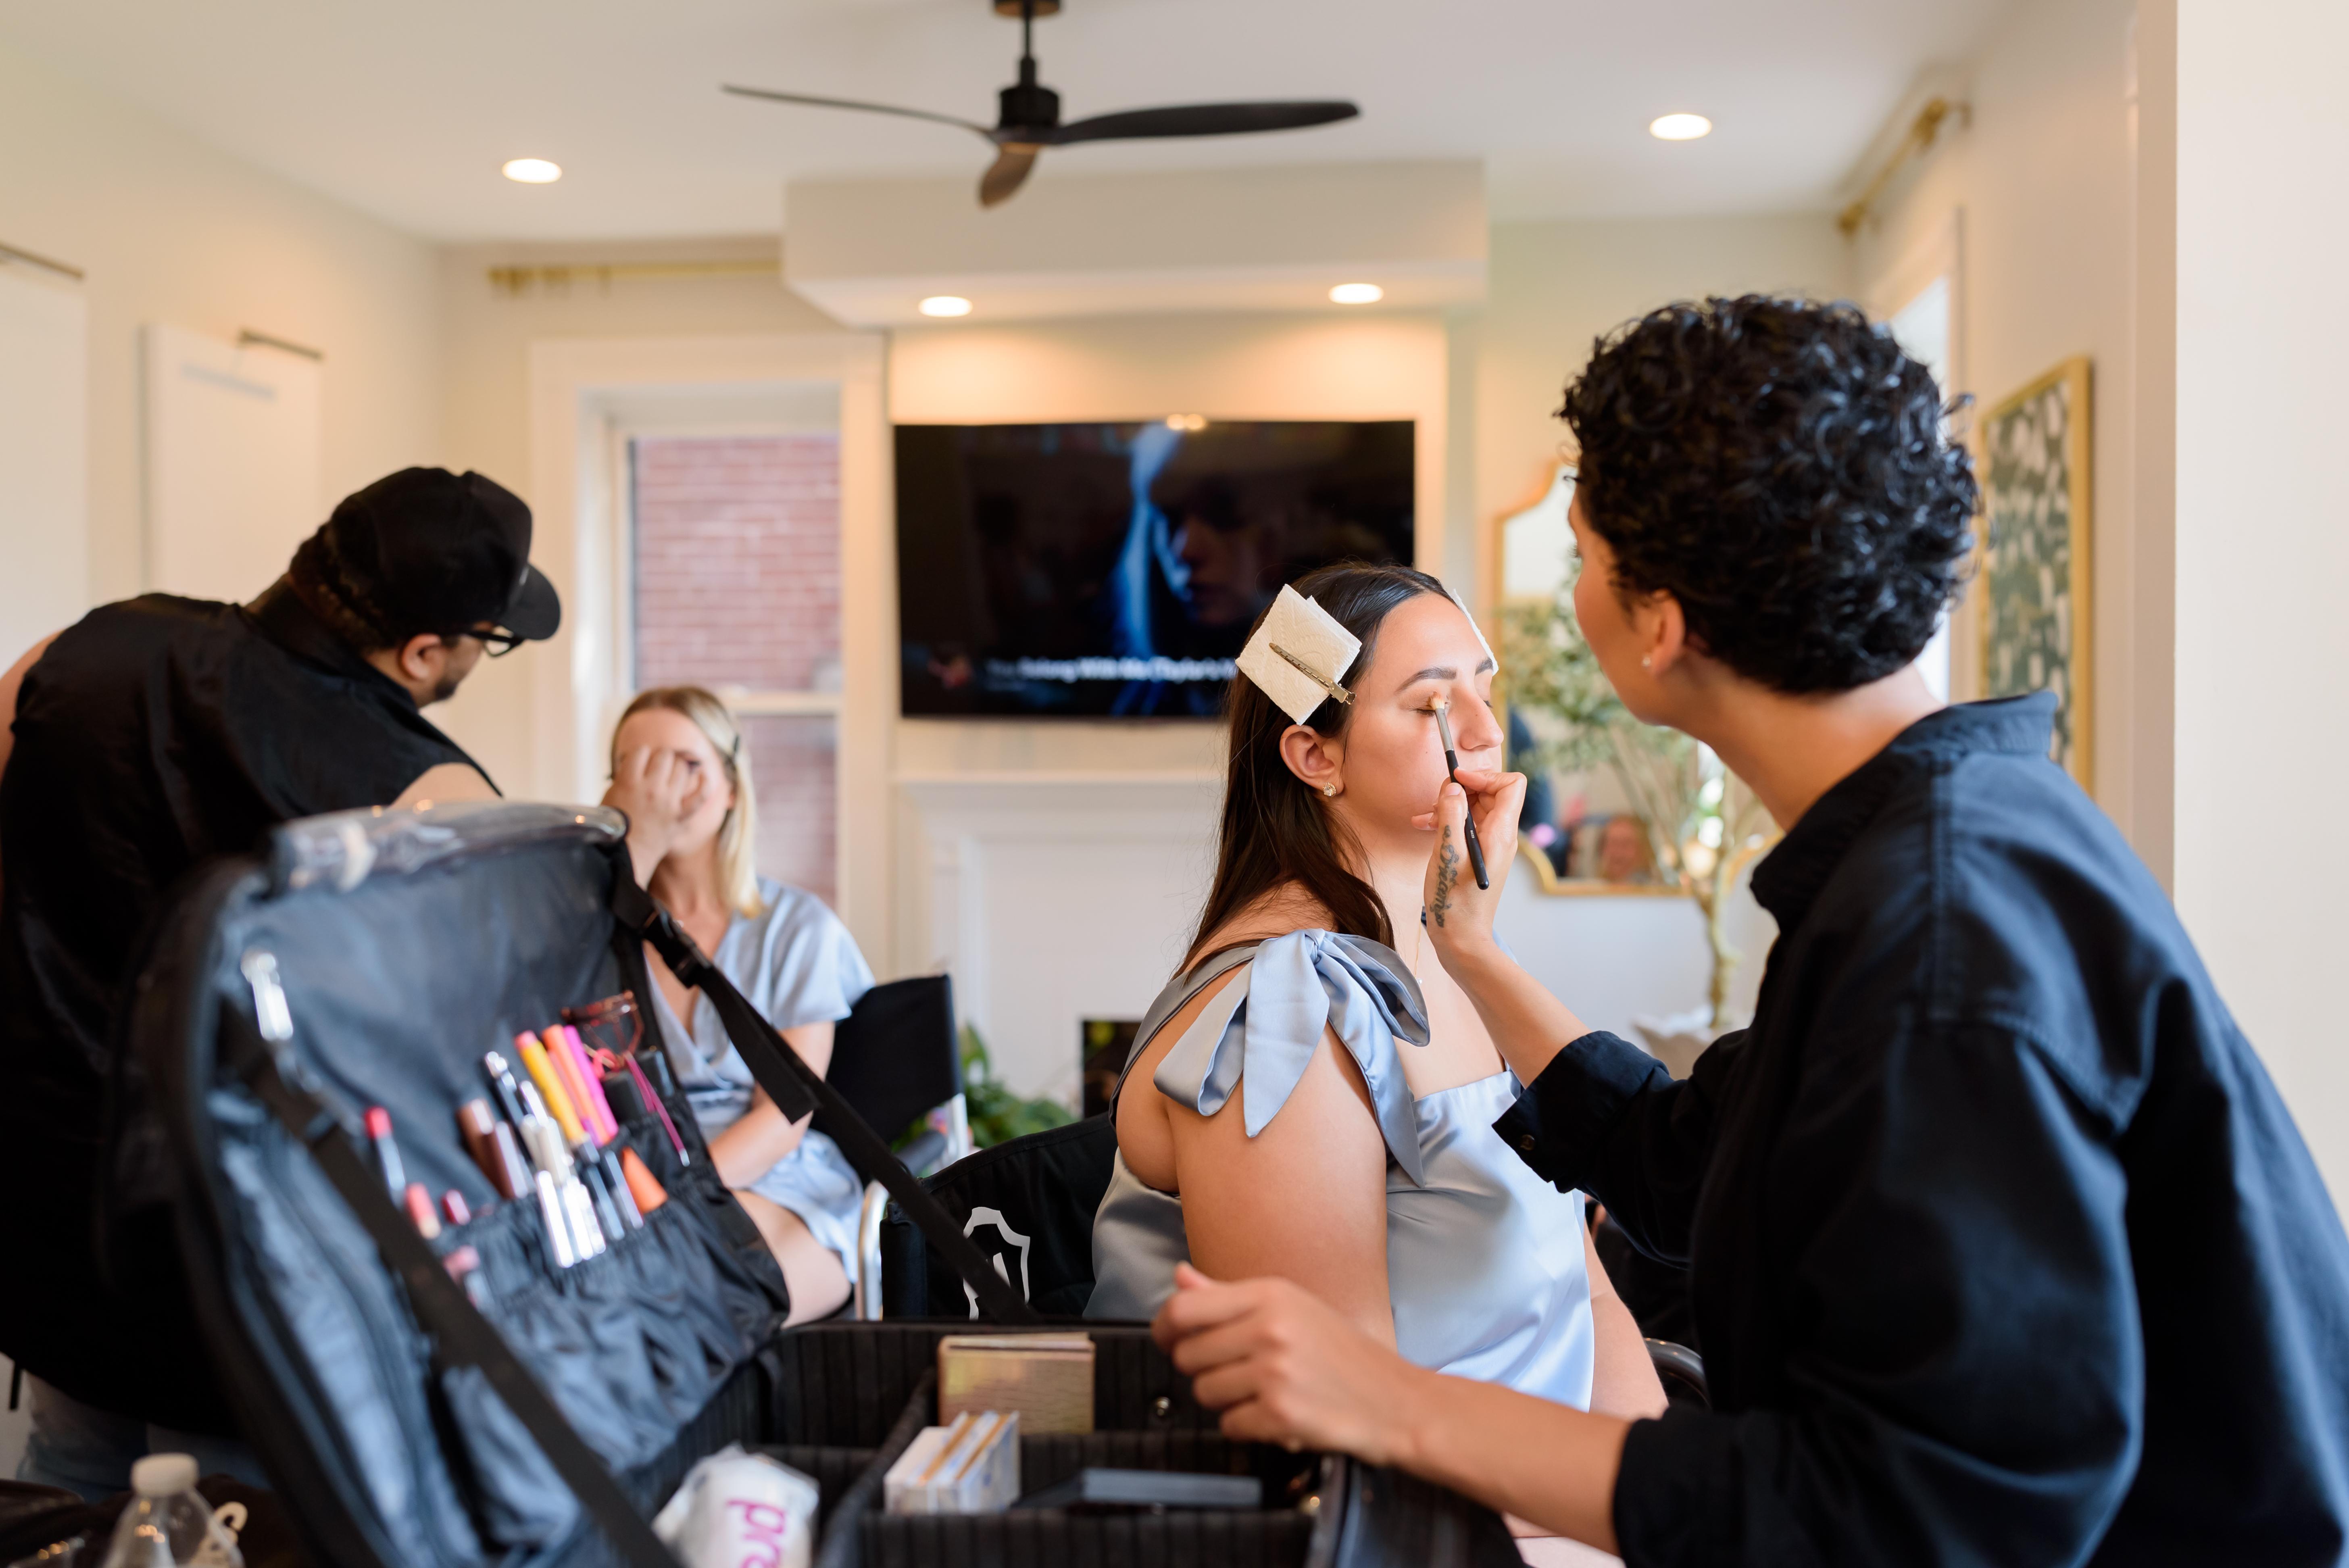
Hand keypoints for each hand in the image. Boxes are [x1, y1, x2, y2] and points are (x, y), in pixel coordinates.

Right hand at [604, 745, 705, 884]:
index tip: (640, 762)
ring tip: (671, 773)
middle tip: (656, 767)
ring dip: (677, 767)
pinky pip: (700, 795)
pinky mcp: (681, 816)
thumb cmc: (613, 827)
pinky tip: (703, 776)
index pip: (641, 751)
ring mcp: (668, 802)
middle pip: (664, 755)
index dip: (641, 755)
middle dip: (660, 758)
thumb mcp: (610, 796)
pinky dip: (704, 784)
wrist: (625, 857)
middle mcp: (651, 788)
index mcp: (628, 782)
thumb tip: (639, 764)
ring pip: (682, 768)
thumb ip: (624, 777)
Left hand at [1153, 1264, 1426, 1467]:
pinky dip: (1247, 1427)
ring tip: (1264, 1392)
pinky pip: (1229, 1425)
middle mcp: (1270, 1329)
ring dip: (1226, 1400)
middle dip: (1204, 1368)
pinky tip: (1275, 1414)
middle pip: (1188, 1354)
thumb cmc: (1346, 1354)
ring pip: (1204, 1392)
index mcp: (1271, 1295)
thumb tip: (1180, 1277)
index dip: (1164, 1327)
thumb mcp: (1293, 1307)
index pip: (1184, 1308)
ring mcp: (1274, 1372)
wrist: (1397, 1401)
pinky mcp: (1279, 1414)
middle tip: (1239, 1371)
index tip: (1167, 1338)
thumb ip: (1229, 1295)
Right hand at [1420, 769, 1523, 960]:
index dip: (1484, 776)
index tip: (1457, 781)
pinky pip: (1466, 827)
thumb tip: (1453, 786)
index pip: (1511, 784)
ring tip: (1424, 817)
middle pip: (1491, 793)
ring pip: (1475, 810)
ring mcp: (1491, 847)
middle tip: (1436, 799)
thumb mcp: (1447, 852)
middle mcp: (1501, 837)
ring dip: (1450, 806)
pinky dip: (1447, 822)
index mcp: (1500, 833)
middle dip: (1463, 789)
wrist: (1461, 938)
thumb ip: (1450, 814)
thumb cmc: (1455, 901)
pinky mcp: (1478, 856)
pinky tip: (1423, 827)